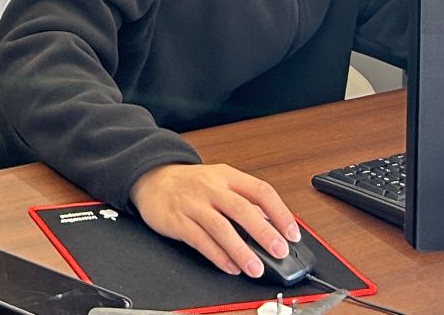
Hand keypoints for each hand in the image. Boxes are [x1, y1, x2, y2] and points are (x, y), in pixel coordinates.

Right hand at [128, 161, 300, 278]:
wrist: (151, 177)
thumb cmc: (191, 183)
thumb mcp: (220, 181)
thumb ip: (244, 200)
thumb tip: (273, 224)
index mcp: (227, 176)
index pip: (260, 190)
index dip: (280, 212)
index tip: (292, 233)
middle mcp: (211, 187)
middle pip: (241, 208)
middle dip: (263, 232)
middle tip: (280, 252)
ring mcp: (193, 203)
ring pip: (220, 227)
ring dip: (241, 250)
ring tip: (256, 268)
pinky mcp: (177, 220)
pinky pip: (199, 240)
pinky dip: (217, 256)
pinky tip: (230, 266)